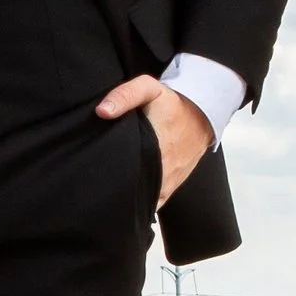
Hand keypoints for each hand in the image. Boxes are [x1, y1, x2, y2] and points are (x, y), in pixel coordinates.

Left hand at [96, 73, 212, 207]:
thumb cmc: (172, 103)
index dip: (108, 175)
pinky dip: (142, 206)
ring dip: (127, 200)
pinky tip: (127, 204)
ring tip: (107, 198)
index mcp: (155, 146)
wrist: (203, 115)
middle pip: (132, 189)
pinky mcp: (171, 187)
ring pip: (144, 201)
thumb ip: (125, 95)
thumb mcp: (149, 89)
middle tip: (95, 186)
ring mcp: (168, 181)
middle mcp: (162, 169)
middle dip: (113, 191)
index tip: (93, 174)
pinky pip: (155, 203)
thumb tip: (102, 111)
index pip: (125, 170)